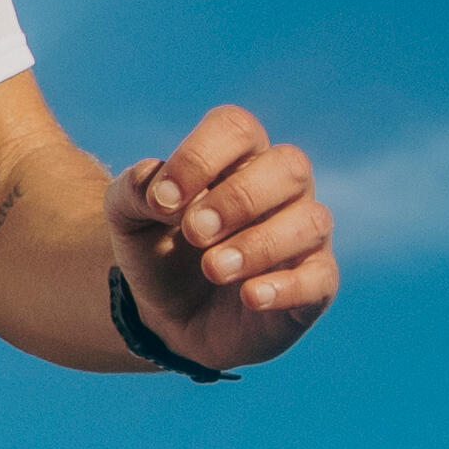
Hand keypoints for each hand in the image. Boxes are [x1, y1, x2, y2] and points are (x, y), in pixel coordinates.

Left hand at [109, 99, 333, 373]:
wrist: (170, 319)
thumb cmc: (160, 252)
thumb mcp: (129, 221)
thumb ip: (134, 191)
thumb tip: (156, 182)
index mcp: (237, 158)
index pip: (237, 129)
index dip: (200, 156)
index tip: (163, 200)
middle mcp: (281, 188)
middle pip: (288, 166)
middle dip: (238, 199)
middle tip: (194, 233)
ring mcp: (304, 236)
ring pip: (310, 221)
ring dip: (258, 245)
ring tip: (213, 269)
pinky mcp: (314, 284)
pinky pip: (319, 278)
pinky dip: (286, 287)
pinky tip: (249, 296)